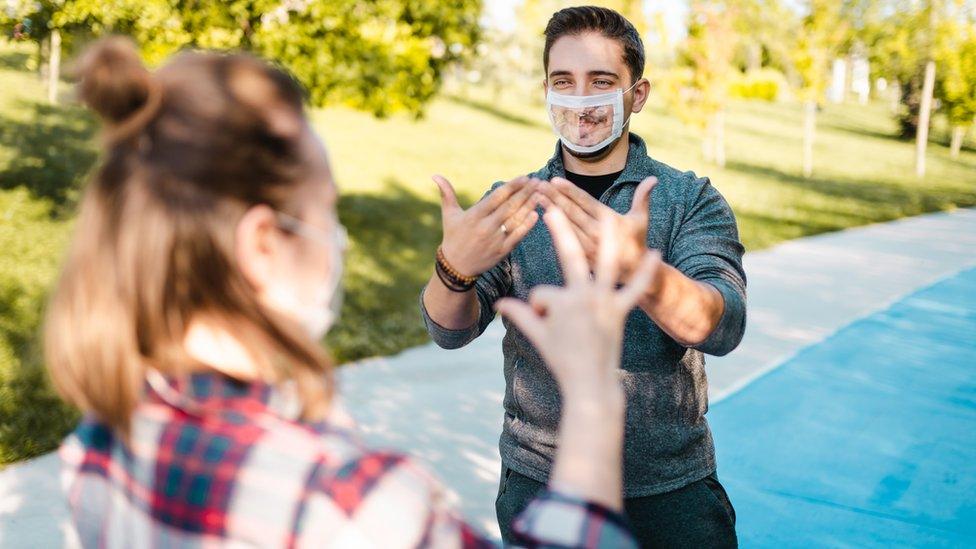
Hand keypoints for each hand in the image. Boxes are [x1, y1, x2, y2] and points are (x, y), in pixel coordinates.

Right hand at [434, 174, 541, 276]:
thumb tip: (435, 175)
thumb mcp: (449, 215)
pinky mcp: (502, 252)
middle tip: (538, 181)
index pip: (497, 197)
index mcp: (474, 216)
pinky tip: (536, 214)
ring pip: (516, 220)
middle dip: (525, 192)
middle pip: (509, 206)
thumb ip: (446, 194)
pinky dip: (527, 225)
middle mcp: (485, 227)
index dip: (512, 186)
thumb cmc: (453, 237)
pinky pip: (517, 236)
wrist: (456, 267)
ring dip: (529, 206)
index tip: (524, 177)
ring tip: (541, 194)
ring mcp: (494, 240)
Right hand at [494, 207, 660, 398]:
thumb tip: (499, 304)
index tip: (545, 327)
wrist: (590, 383)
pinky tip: (655, 253)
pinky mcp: (620, 311)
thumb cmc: (561, 361)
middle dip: (559, 230)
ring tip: (611, 216)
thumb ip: (520, 315)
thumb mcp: (538, 336)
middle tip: (552, 209)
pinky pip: (635, 289)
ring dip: (610, 239)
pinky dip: (646, 273)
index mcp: (561, 302)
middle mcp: (583, 296)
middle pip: (569, 257)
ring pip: (606, 264)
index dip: (539, 309)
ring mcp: (604, 302)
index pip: (543, 293)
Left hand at [538, 176, 657, 283]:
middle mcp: (596, 233)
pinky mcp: (581, 256)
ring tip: (537, 196)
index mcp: (609, 221)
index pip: (585, 202)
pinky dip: (553, 228)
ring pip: (565, 225)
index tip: (555, 180)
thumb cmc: (637, 241)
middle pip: (571, 212)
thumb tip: (653, 178)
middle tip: (538, 184)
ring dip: (549, 210)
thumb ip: (643, 198)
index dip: (569, 191)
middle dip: (554, 197)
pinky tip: (542, 215)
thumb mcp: (641, 219)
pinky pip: (564, 239)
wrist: (634, 273)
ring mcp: (587, 246)